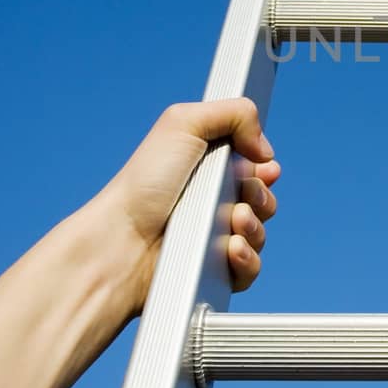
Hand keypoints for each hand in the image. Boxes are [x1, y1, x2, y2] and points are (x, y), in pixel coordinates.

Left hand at [87, 99, 279, 315]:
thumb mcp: (184, 123)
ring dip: (254, 226)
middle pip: (264, 200)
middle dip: (260, 196)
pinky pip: (250, 269)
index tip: (263, 168)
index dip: (264, 169)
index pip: (256, 170)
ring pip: (260, 234)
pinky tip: (230, 250)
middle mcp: (213, 204)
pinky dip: (247, 259)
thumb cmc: (145, 182)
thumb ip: (235, 114)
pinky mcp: (214, 273)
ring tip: (232, 223)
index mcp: (208, 169)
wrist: (123, 238)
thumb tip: (265, 150)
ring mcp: (214, 240)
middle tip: (240, 194)